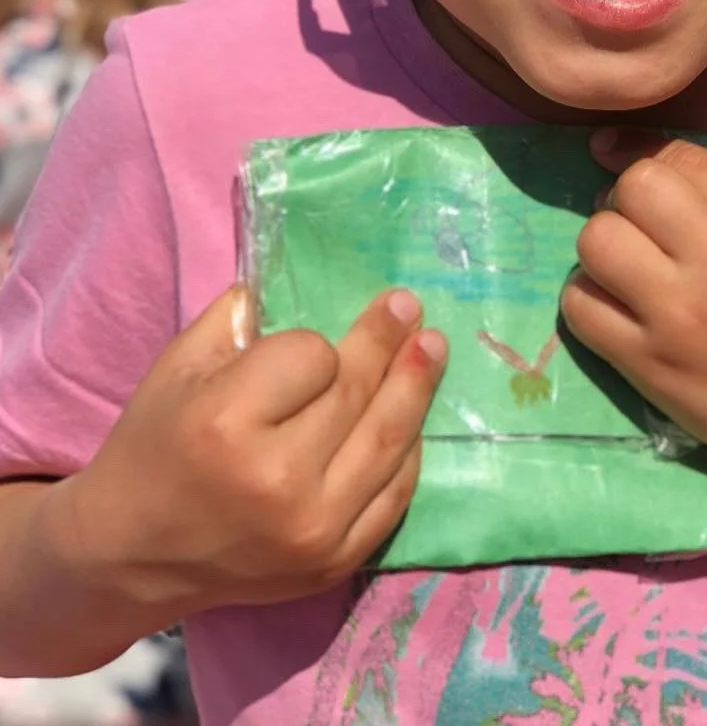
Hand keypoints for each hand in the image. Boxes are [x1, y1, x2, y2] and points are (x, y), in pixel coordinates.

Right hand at [50, 288, 445, 617]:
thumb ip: (238, 319)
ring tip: (434, 348)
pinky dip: (409, 454)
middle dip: (389, 343)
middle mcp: (277, 480)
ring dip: (418, 388)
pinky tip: (414, 419)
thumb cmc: (155, 444)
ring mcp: (313, 530)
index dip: (311, 347)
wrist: (132, 554)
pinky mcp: (334, 563)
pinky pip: (393, 498)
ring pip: (389, 443)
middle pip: (356, 395)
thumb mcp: (180, 367)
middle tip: (411, 308)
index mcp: (228, 423)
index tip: (301, 348)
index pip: (312, 357)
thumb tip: (298, 282)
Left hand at [562, 132, 706, 492]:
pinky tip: (619, 303)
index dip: (671, 163)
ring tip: (632, 262)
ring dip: (607, 243)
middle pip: (632, 186)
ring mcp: (673, 314)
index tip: (668, 181)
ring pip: (595, 238)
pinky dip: (589, 296)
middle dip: (636, 196)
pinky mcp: (643, 361)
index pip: (681, 157)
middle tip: (653, 223)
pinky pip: (579, 304)